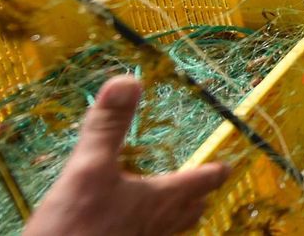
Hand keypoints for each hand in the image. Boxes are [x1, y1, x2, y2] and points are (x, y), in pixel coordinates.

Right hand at [24, 76, 228, 235]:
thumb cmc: (75, 227)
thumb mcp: (87, 169)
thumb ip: (108, 127)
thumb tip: (126, 81)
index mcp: (159, 199)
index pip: (200, 181)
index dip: (215, 170)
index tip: (228, 165)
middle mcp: (157, 227)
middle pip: (190, 212)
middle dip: (198, 197)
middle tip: (204, 187)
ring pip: (170, 231)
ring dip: (176, 216)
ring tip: (175, 207)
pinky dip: (147, 231)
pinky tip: (130, 227)